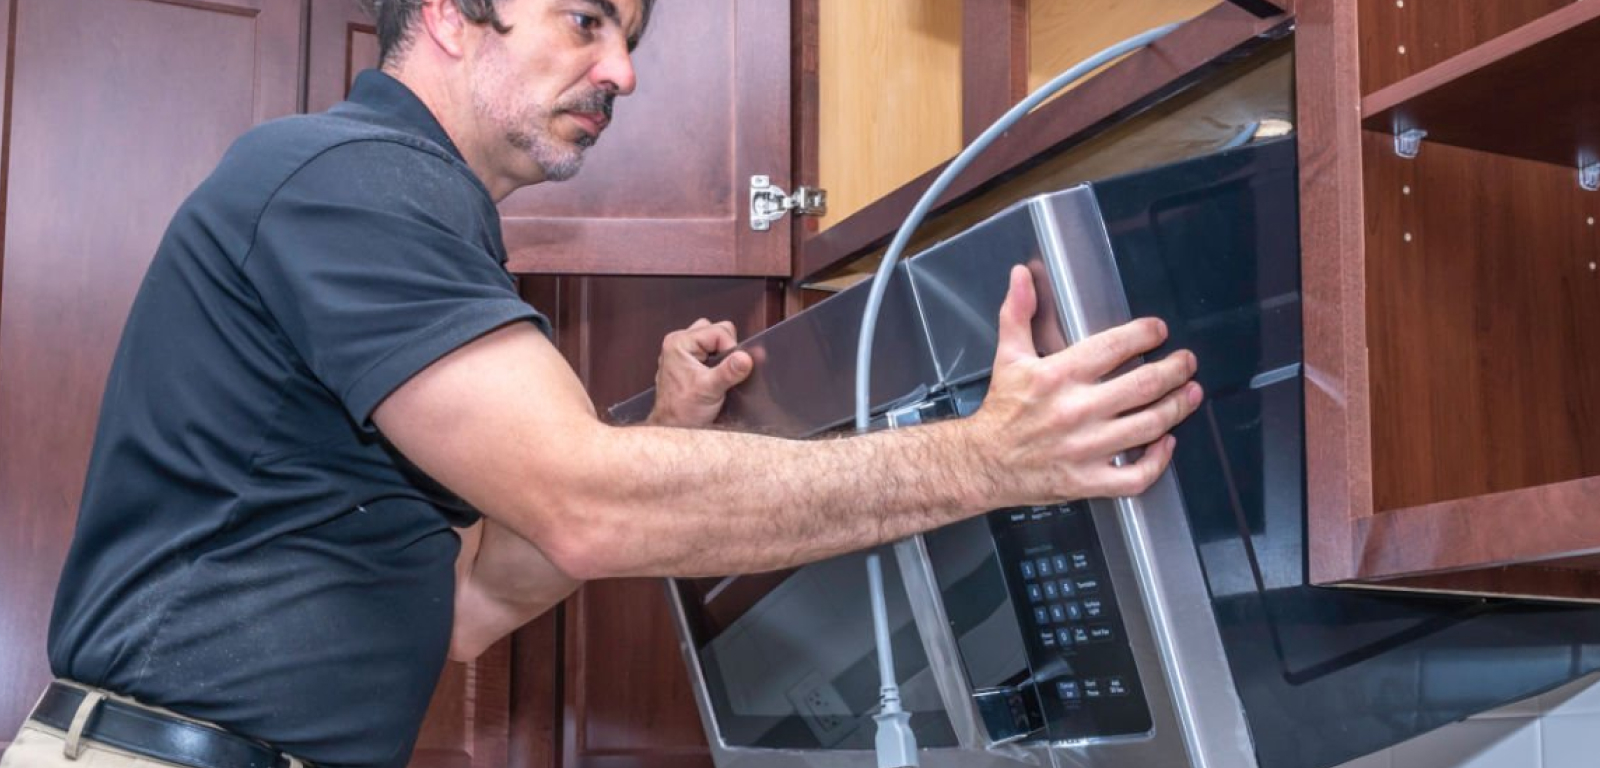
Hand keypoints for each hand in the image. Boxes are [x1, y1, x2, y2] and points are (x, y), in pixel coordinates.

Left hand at [648, 318, 753, 427]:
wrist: (672, 428)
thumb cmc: (682, 411)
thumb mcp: (710, 390)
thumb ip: (728, 372)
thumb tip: (745, 357)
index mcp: (679, 342)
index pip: (718, 331)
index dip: (731, 348)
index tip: (730, 370)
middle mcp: (678, 342)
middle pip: (715, 331)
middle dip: (725, 350)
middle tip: (721, 372)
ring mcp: (681, 351)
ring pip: (712, 340)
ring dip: (720, 354)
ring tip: (716, 374)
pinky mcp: (686, 361)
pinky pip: (708, 351)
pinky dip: (715, 361)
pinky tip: (712, 376)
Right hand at [968, 265, 1201, 502]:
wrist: (983, 464)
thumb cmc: (1001, 413)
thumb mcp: (1008, 356)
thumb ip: (1018, 313)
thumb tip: (1021, 276)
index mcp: (1058, 376)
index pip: (1114, 346)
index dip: (1144, 334)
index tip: (1158, 331)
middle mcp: (1076, 411)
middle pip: (1143, 386)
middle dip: (1175, 370)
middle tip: (1186, 362)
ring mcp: (1085, 448)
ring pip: (1148, 426)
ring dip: (1177, 408)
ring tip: (1190, 394)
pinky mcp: (1088, 480)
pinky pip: (1135, 476)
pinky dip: (1158, 461)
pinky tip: (1166, 443)